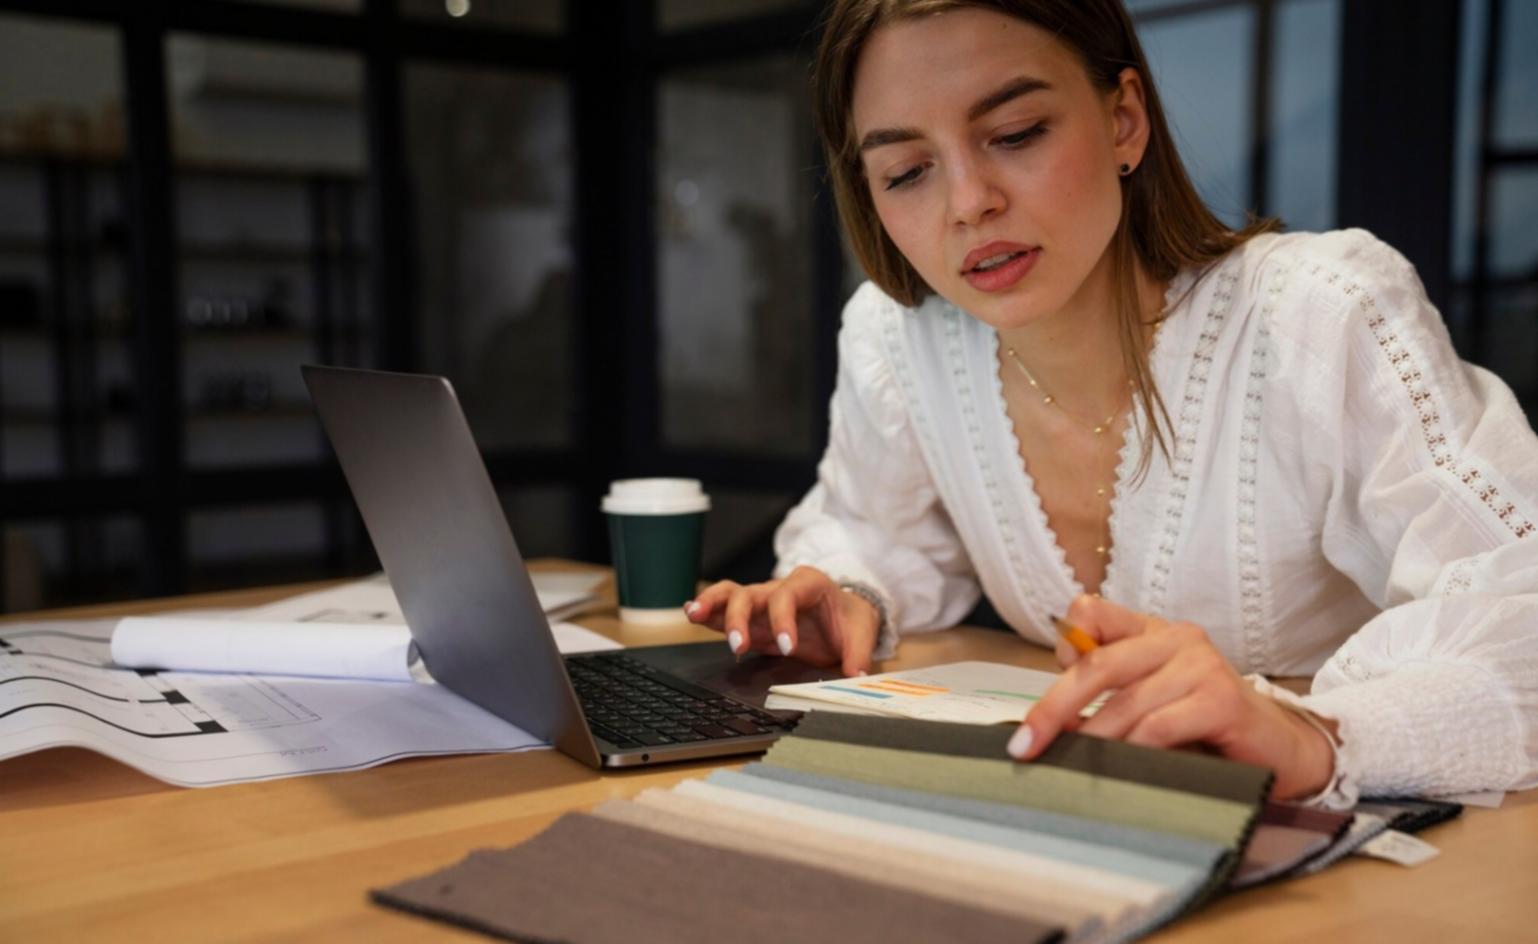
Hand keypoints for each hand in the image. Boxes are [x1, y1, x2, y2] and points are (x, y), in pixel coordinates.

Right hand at [684, 566, 880, 676]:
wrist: (845, 613)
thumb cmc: (849, 618)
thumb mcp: (861, 632)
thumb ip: (858, 653)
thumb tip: (855, 674)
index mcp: (809, 584)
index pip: (787, 596)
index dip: (783, 620)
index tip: (787, 648)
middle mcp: (779, 587)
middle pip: (749, 593)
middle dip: (740, 618)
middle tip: (740, 646)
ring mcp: (762, 602)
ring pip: (729, 594)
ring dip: (711, 605)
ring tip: (694, 615)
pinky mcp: (752, 618)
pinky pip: (725, 609)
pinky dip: (709, 613)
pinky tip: (692, 615)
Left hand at [1010, 595, 1336, 800]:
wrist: (1279, 748)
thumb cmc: (1205, 727)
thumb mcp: (1151, 702)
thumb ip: (1110, 695)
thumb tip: (1051, 722)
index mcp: (1152, 631)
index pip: (1091, 612)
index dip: (1065, 645)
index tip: (1051, 683)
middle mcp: (1176, 638)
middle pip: (1098, 663)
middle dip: (1055, 707)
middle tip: (1026, 743)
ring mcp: (1201, 666)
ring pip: (1126, 702)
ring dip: (1093, 739)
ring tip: (1072, 765)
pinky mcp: (1221, 700)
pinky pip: (1160, 726)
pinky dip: (1134, 750)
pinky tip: (1122, 768)